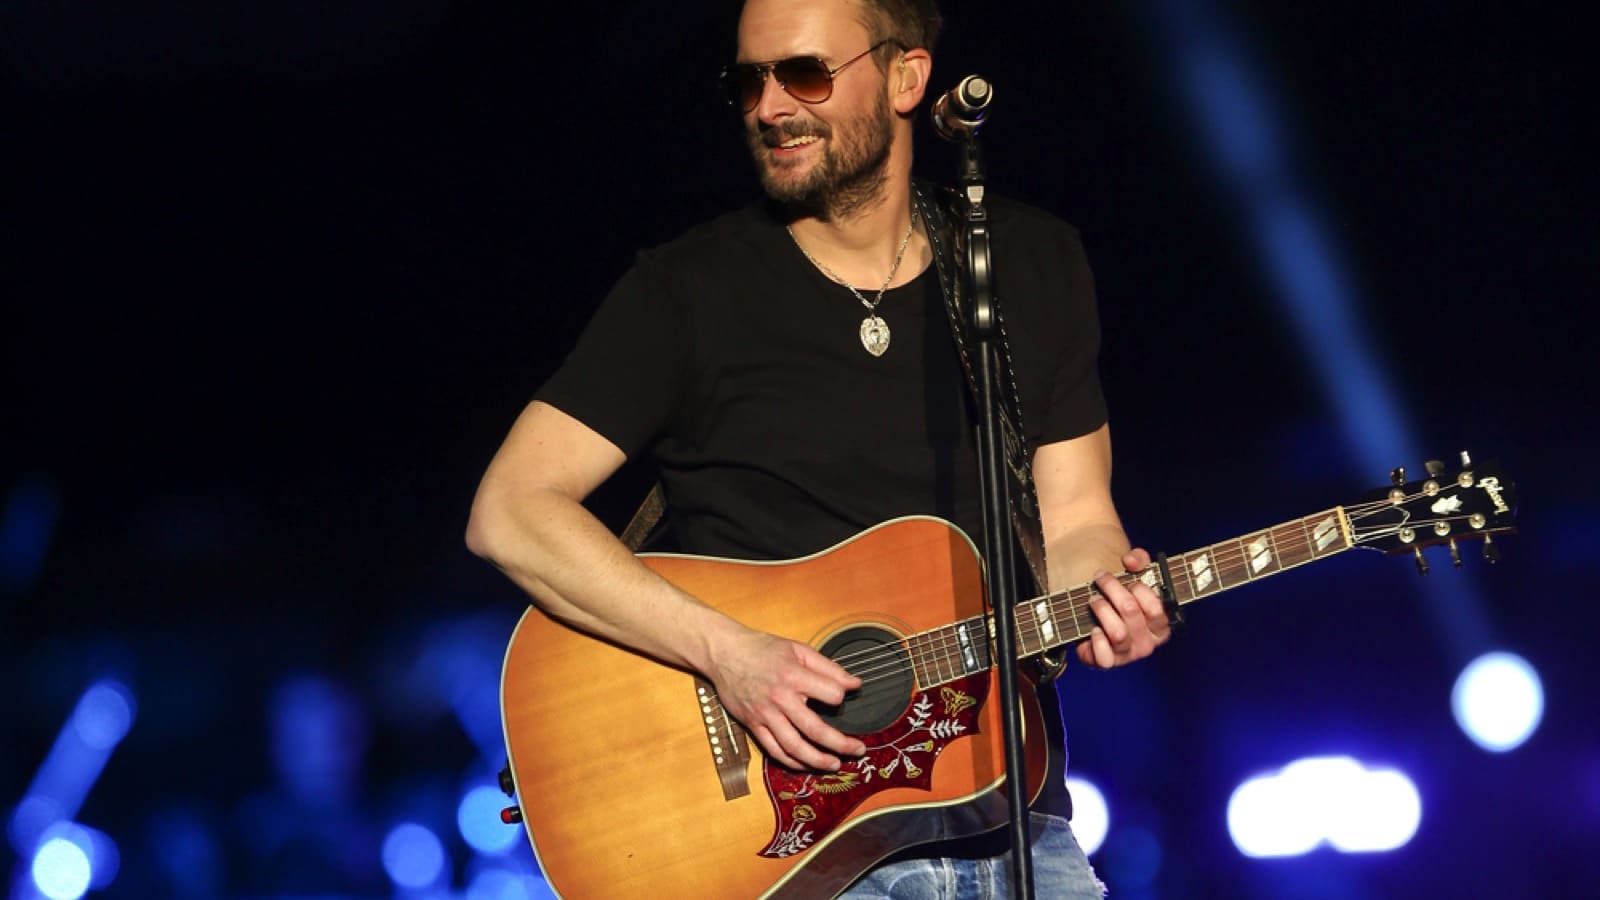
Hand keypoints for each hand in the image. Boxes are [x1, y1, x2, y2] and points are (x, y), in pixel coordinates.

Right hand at [707, 630, 866, 771]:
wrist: (725, 653)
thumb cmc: (762, 649)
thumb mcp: (798, 649)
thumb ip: (828, 667)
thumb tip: (855, 684)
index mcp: (794, 676)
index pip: (831, 694)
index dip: (842, 697)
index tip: (844, 698)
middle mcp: (780, 698)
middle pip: (815, 729)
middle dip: (841, 743)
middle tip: (858, 750)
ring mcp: (765, 714)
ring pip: (794, 746)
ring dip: (817, 760)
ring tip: (834, 764)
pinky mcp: (753, 725)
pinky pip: (773, 750)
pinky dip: (792, 762)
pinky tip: (806, 764)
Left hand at [1076, 548, 1171, 667]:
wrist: (1092, 614)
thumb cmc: (1118, 595)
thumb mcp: (1133, 574)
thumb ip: (1139, 559)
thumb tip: (1131, 560)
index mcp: (1160, 625)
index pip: (1156, 608)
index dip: (1139, 589)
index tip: (1127, 580)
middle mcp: (1147, 643)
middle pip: (1131, 612)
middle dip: (1112, 589)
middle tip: (1100, 579)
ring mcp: (1127, 655)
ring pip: (1118, 632)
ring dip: (1102, 609)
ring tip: (1093, 599)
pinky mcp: (1107, 663)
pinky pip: (1105, 658)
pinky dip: (1097, 641)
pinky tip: (1093, 628)